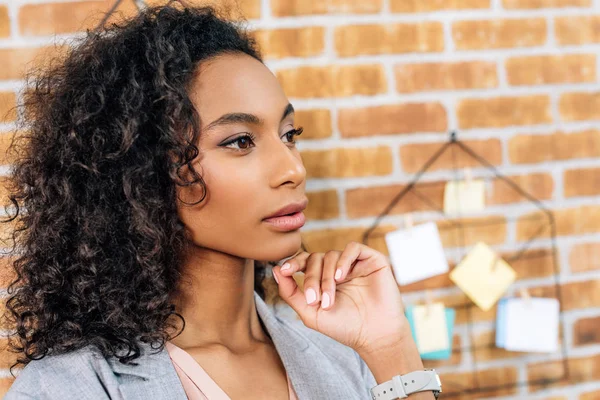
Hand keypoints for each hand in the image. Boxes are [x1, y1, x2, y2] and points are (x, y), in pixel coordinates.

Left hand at [272, 241, 411, 354]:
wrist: (374, 336)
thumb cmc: (344, 327)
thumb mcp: (310, 313)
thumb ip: (291, 292)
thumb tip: (276, 270)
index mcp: (323, 278)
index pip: (305, 261)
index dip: (293, 262)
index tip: (285, 270)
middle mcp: (338, 268)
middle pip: (316, 258)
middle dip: (312, 278)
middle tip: (315, 300)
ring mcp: (355, 263)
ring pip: (332, 254)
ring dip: (326, 276)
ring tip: (330, 298)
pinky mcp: (372, 260)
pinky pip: (353, 248)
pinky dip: (344, 260)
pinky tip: (341, 276)